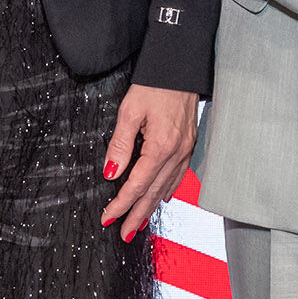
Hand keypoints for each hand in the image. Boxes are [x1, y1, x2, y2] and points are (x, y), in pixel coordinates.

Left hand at [97, 85, 200, 240]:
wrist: (182, 64)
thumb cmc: (156, 83)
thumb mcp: (130, 110)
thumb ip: (120, 144)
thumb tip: (110, 173)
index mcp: (161, 146)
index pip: (137, 184)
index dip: (121, 204)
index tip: (108, 217)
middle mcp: (177, 152)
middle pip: (154, 193)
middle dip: (137, 215)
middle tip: (124, 234)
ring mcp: (186, 149)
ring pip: (167, 187)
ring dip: (152, 207)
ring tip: (139, 223)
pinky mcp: (189, 144)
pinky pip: (178, 175)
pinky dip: (168, 190)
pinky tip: (163, 198)